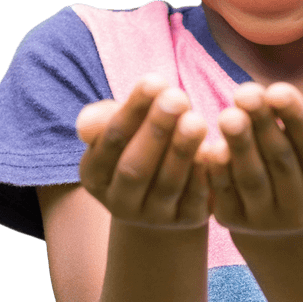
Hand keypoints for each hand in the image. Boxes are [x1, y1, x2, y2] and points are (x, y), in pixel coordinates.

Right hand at [75, 75, 209, 229]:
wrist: (162, 192)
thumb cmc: (138, 143)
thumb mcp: (120, 129)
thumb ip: (104, 120)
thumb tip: (87, 124)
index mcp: (95, 175)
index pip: (111, 141)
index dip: (132, 111)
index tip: (155, 81)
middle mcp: (119, 202)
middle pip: (135, 168)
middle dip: (156, 130)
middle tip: (177, 97)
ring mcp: (154, 216)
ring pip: (167, 184)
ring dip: (182, 151)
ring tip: (197, 120)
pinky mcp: (187, 220)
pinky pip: (196, 198)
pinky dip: (204, 174)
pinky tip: (215, 149)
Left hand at [204, 82, 302, 235]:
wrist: (274, 200)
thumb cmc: (302, 152)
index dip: (295, 118)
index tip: (277, 90)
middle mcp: (302, 210)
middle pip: (281, 161)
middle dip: (262, 124)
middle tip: (245, 93)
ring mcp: (266, 220)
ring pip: (251, 179)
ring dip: (239, 145)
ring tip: (228, 115)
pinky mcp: (233, 221)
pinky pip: (224, 193)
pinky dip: (218, 169)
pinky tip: (211, 146)